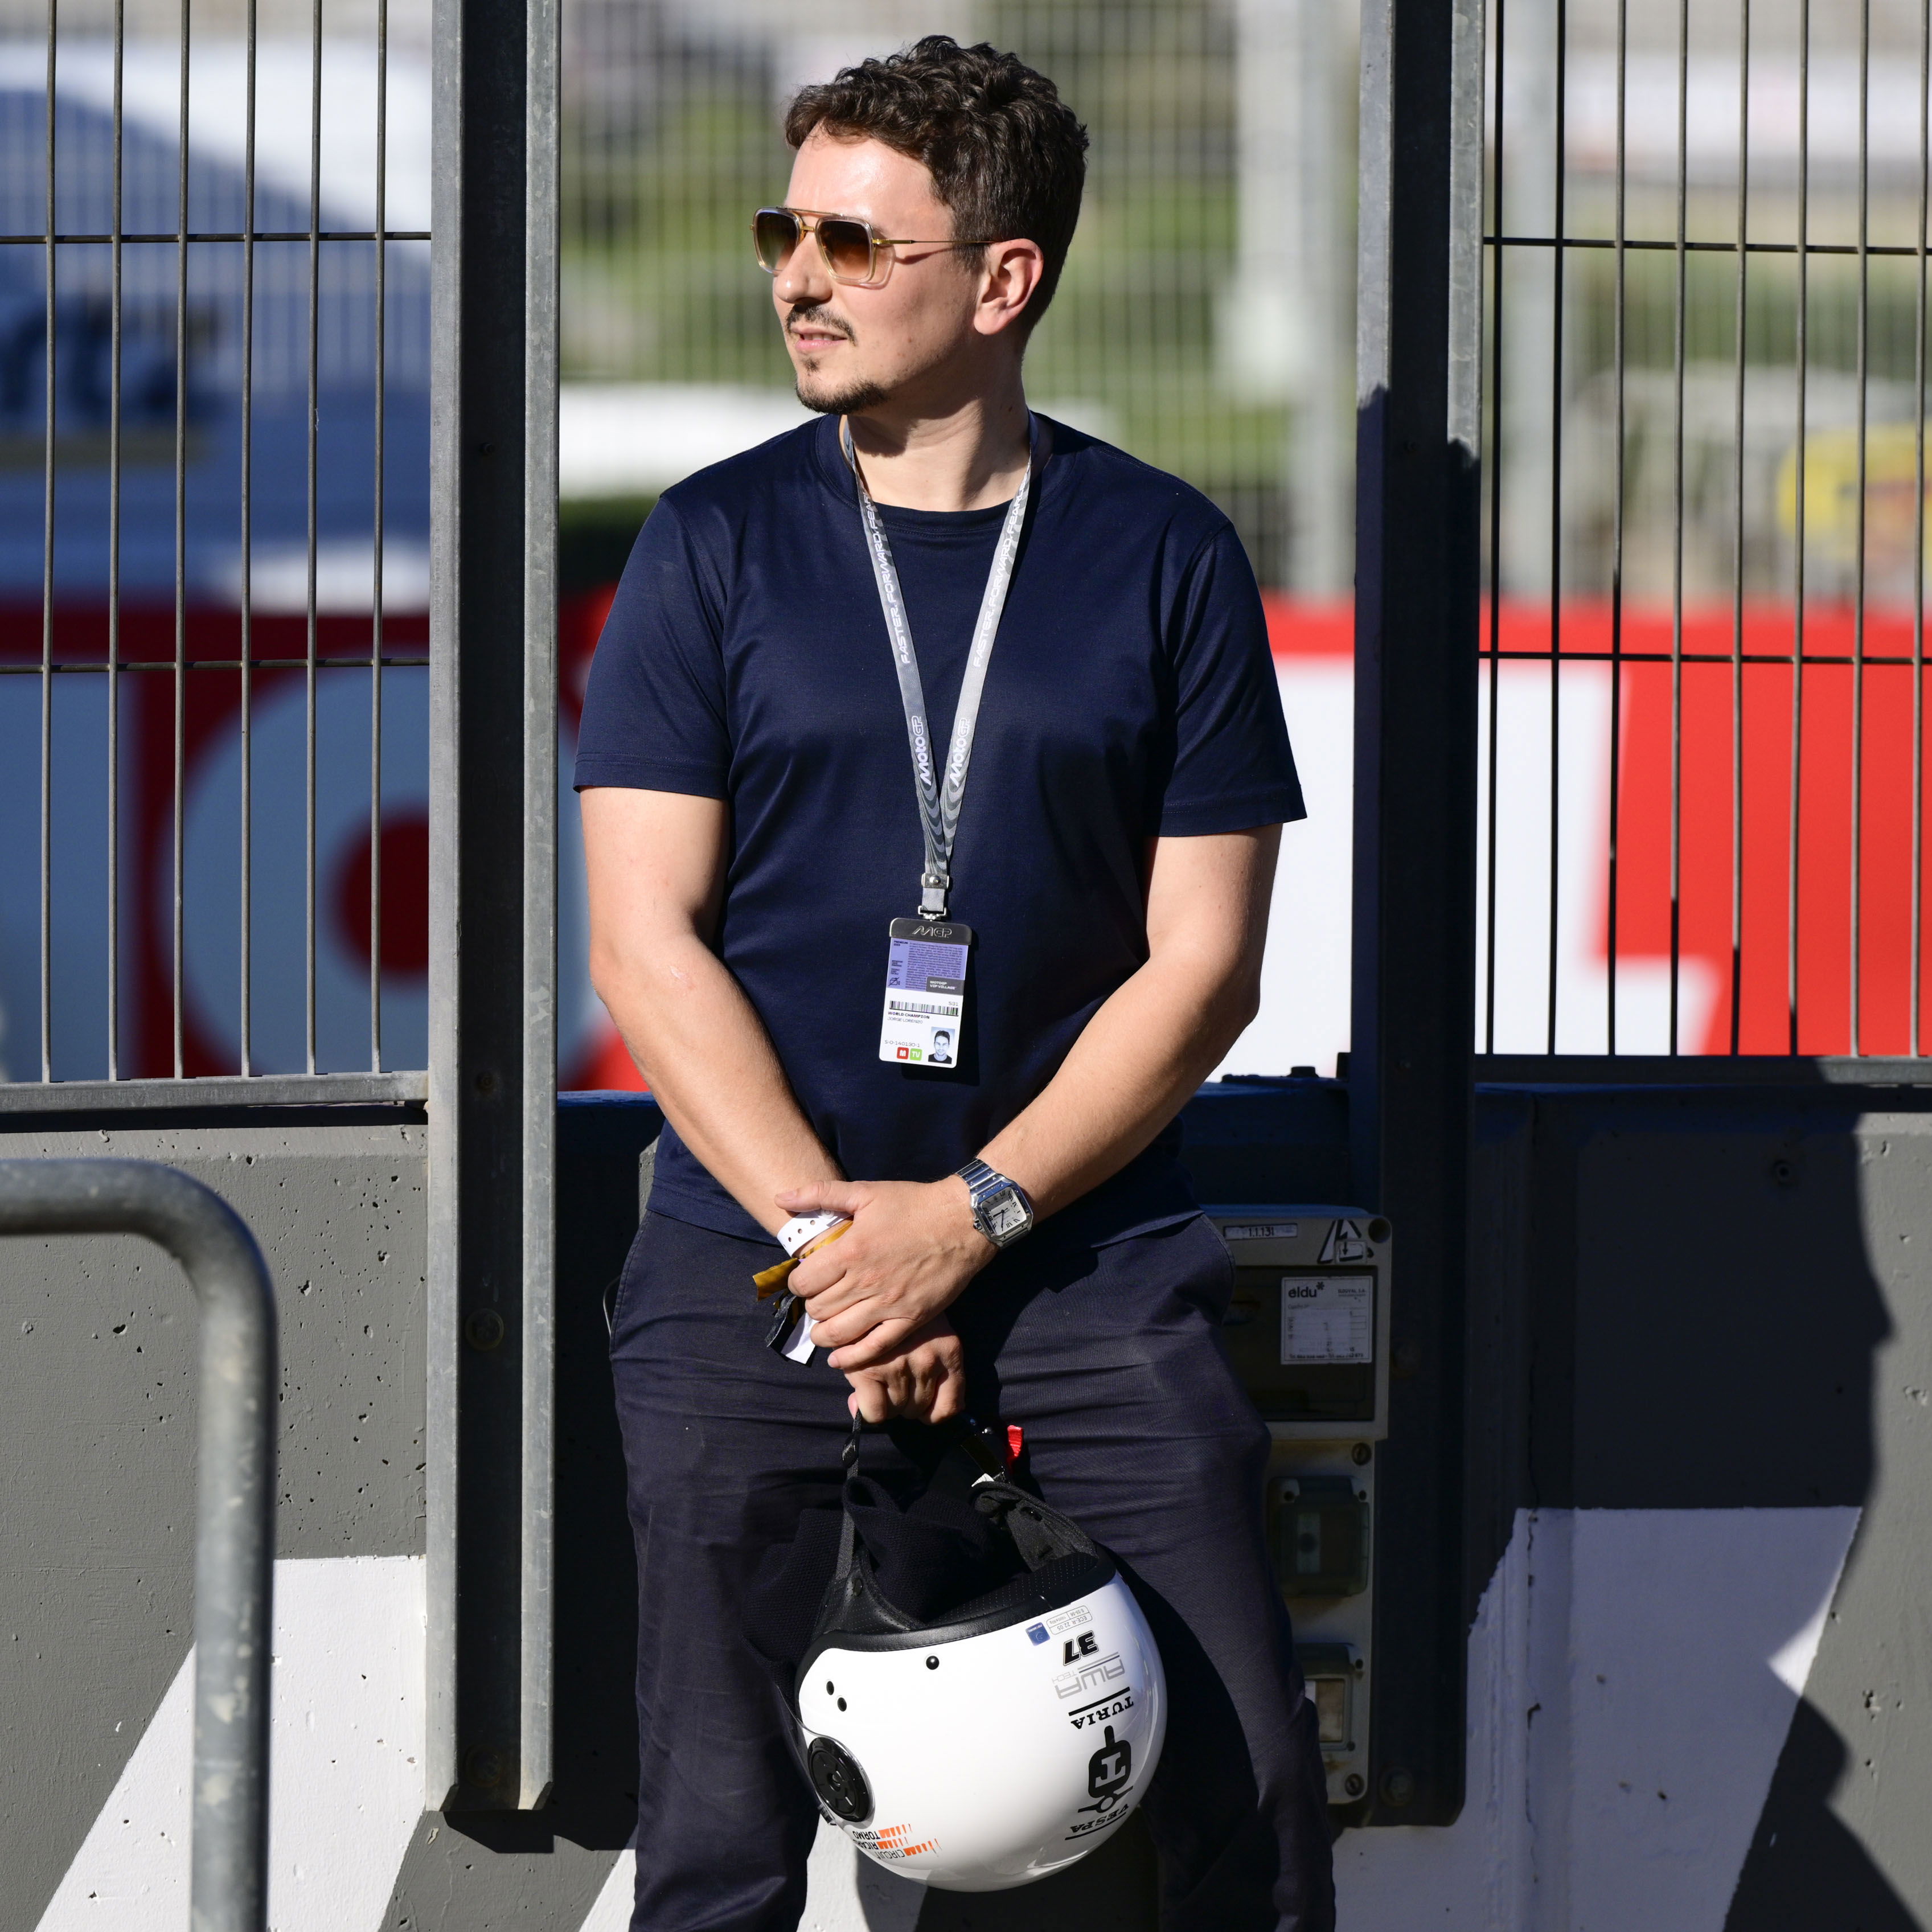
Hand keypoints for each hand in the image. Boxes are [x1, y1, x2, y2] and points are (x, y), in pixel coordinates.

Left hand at [777, 1177, 992, 1370]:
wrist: (964, 1221)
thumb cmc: (914, 1204)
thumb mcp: (866, 1191)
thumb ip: (819, 1194)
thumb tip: (780, 1198)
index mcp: (851, 1250)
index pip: (803, 1282)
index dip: (798, 1283)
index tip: (808, 1279)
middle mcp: (866, 1281)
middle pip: (817, 1310)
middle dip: (811, 1306)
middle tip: (819, 1299)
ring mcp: (889, 1304)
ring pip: (838, 1333)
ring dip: (823, 1334)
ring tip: (824, 1326)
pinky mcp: (910, 1319)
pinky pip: (873, 1348)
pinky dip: (851, 1358)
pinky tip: (840, 1358)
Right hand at [843, 1317, 965, 1423]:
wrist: (864, 1285)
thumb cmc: (898, 1309)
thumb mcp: (925, 1329)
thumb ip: (924, 1368)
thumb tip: (906, 1401)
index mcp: (949, 1350)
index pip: (950, 1407)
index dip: (930, 1411)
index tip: (918, 1402)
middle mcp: (929, 1360)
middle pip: (918, 1409)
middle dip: (904, 1402)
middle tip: (891, 1382)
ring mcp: (899, 1366)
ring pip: (896, 1411)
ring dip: (886, 1402)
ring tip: (877, 1380)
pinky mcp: (870, 1370)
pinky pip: (875, 1413)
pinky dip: (867, 1409)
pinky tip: (862, 1392)